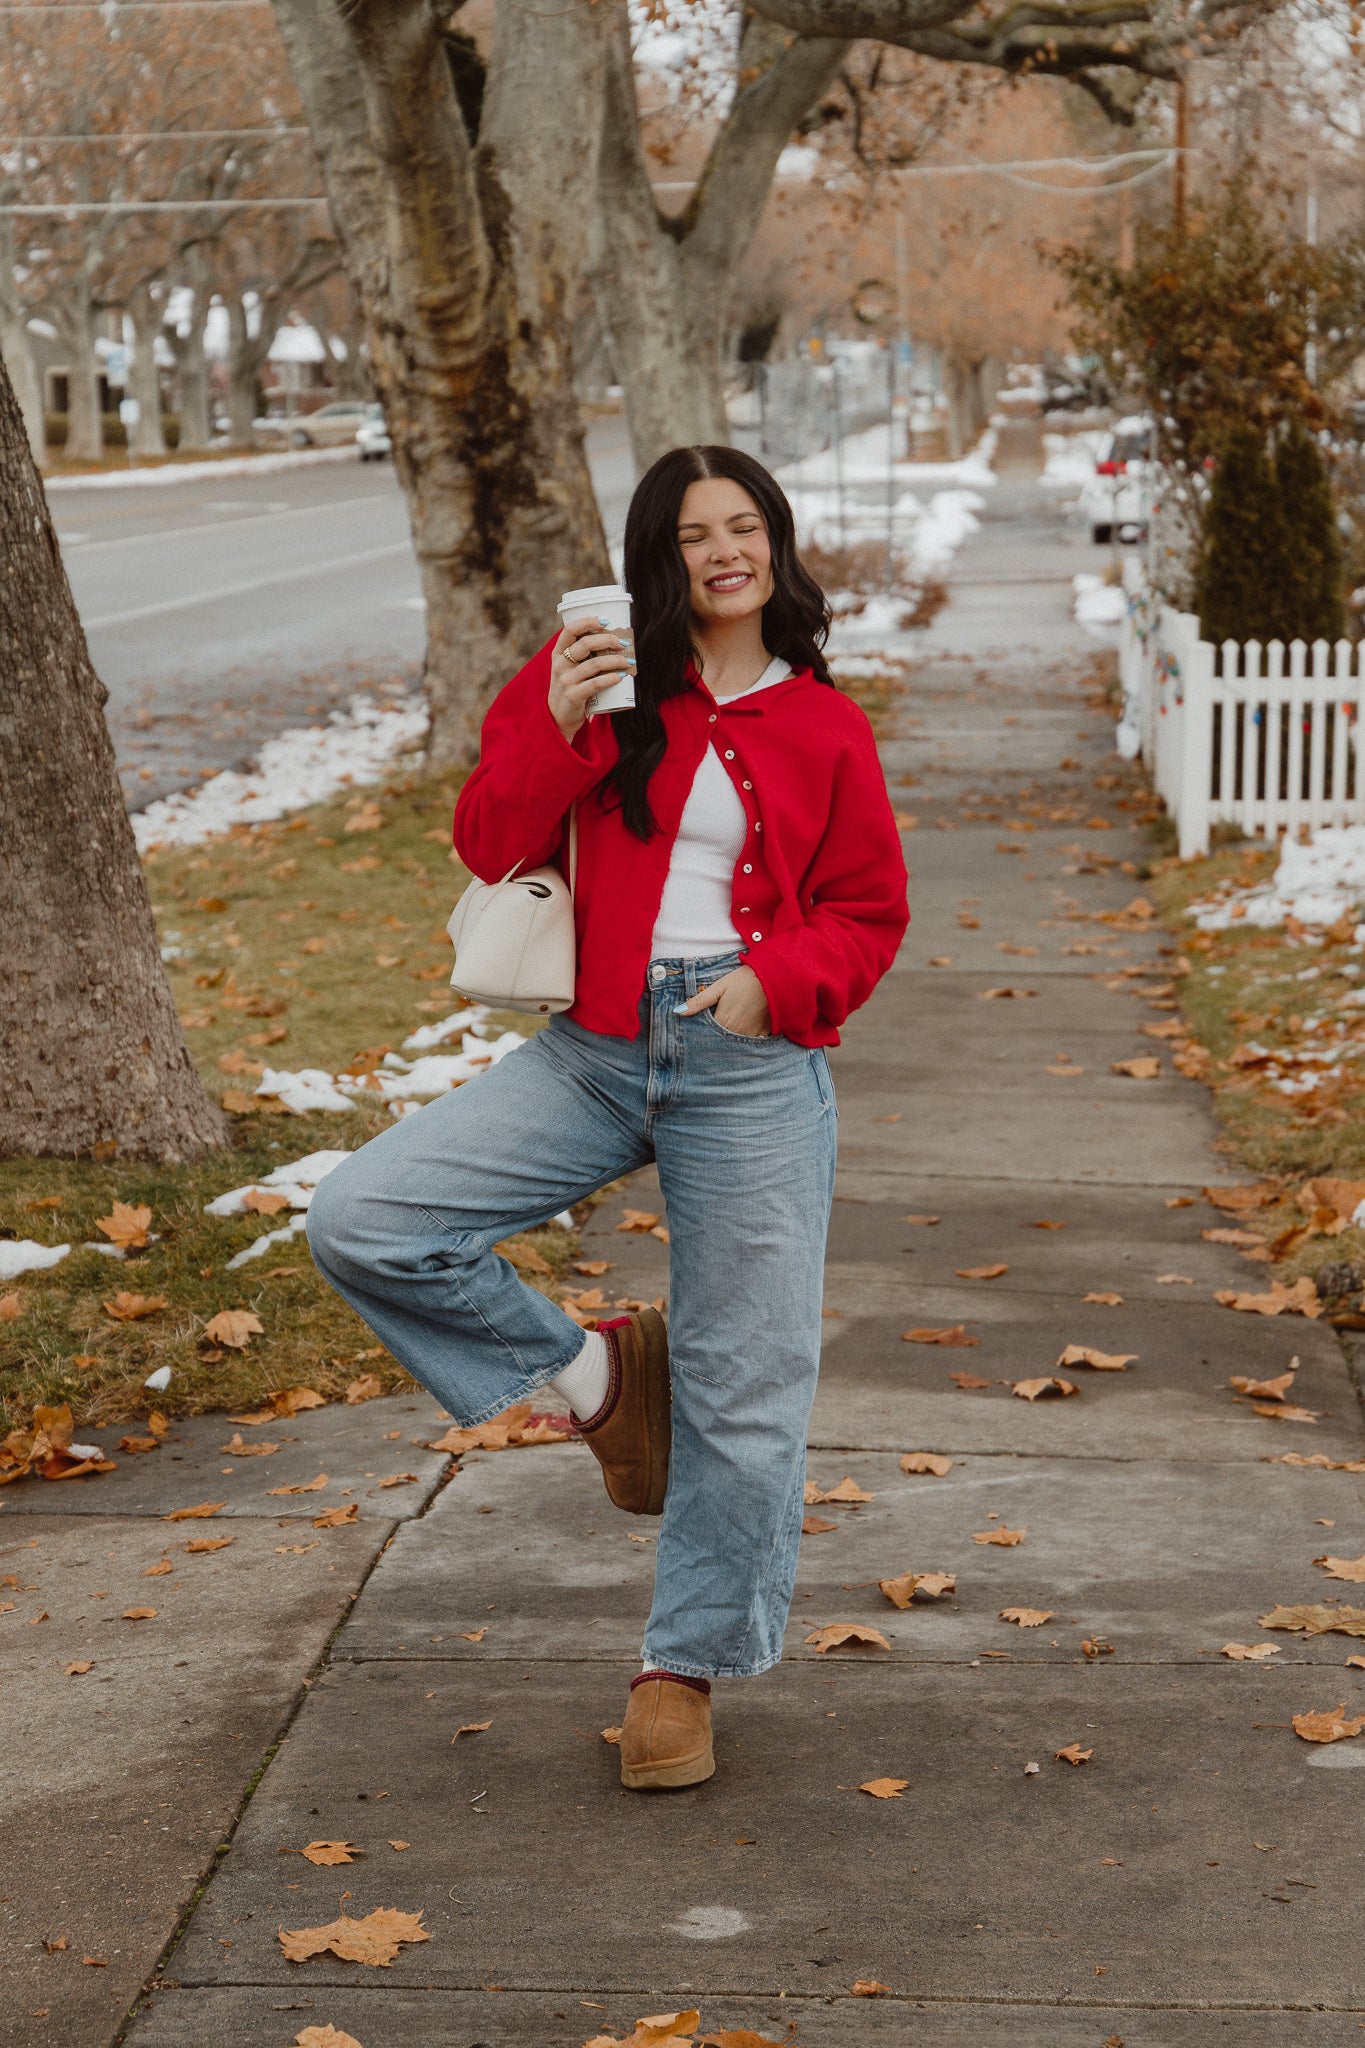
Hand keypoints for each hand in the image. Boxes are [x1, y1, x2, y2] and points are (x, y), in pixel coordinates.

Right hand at [549, 616, 634, 739]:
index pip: (570, 630)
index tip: (606, 621)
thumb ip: (583, 655)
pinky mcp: (573, 696)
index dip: (588, 622)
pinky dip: (610, 679)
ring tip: (629, 661)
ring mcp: (565, 681)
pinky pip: (595, 684)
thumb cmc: (571, 687)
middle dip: (608, 640)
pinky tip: (621, 676)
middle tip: (623, 644)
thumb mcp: (569, 668)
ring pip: (594, 664)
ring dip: (615, 661)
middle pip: (585, 644)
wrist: (558, 718)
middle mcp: (560, 664)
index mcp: (558, 653)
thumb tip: (615, 640)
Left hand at [677, 965, 771, 1036]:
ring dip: (729, 1040)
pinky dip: (745, 1039)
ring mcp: (751, 1034)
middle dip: (714, 1040)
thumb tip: (678, 1011)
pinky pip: (751, 1042)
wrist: (774, 978)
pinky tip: (743, 1031)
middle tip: (709, 1037)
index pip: (706, 1035)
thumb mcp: (719, 987)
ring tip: (726, 1033)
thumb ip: (699, 1002)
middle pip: (720, 1041)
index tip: (696, 1034)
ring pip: (735, 1043)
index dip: (701, 1034)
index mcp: (723, 1020)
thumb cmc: (744, 980)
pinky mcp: (764, 1032)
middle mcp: (736, 1031)